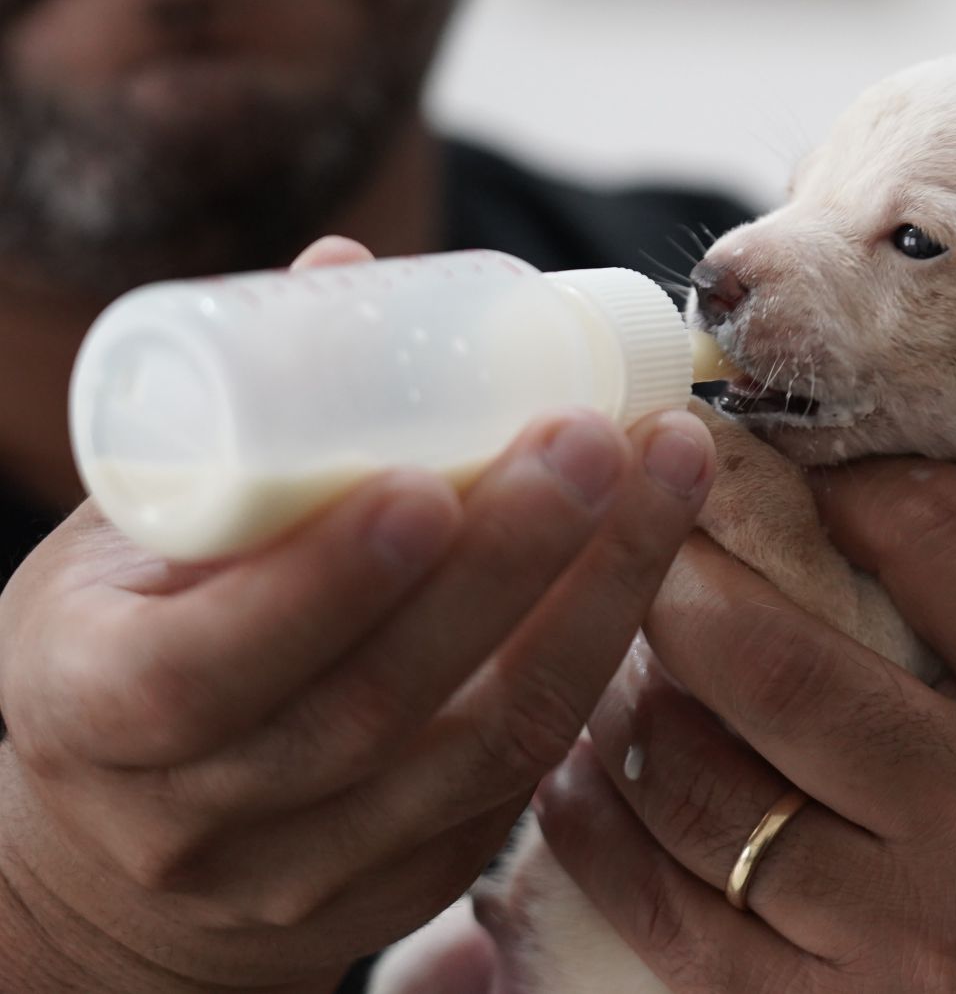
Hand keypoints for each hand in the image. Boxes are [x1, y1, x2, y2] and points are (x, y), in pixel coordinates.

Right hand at [0, 238, 714, 991]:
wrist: (122, 850)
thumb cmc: (121, 648)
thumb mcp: (126, 539)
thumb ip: (232, 417)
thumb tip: (349, 265)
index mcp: (92, 708)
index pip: (203, 669)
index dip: (325, 581)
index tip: (433, 478)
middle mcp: (198, 816)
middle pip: (377, 707)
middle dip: (509, 564)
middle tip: (599, 438)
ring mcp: (312, 872)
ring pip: (485, 753)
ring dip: (597, 605)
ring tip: (668, 477)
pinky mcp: (407, 884)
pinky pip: (523, 781)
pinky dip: (599, 661)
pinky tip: (651, 562)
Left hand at [534, 458, 955, 992]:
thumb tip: (845, 489)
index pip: (937, 535)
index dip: (834, 483)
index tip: (777, 477)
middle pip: (771, 660)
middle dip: (673, 588)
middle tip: (640, 553)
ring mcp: (915, 938)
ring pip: (694, 785)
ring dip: (621, 708)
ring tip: (612, 666)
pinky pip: (666, 910)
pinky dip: (597, 831)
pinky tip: (577, 780)